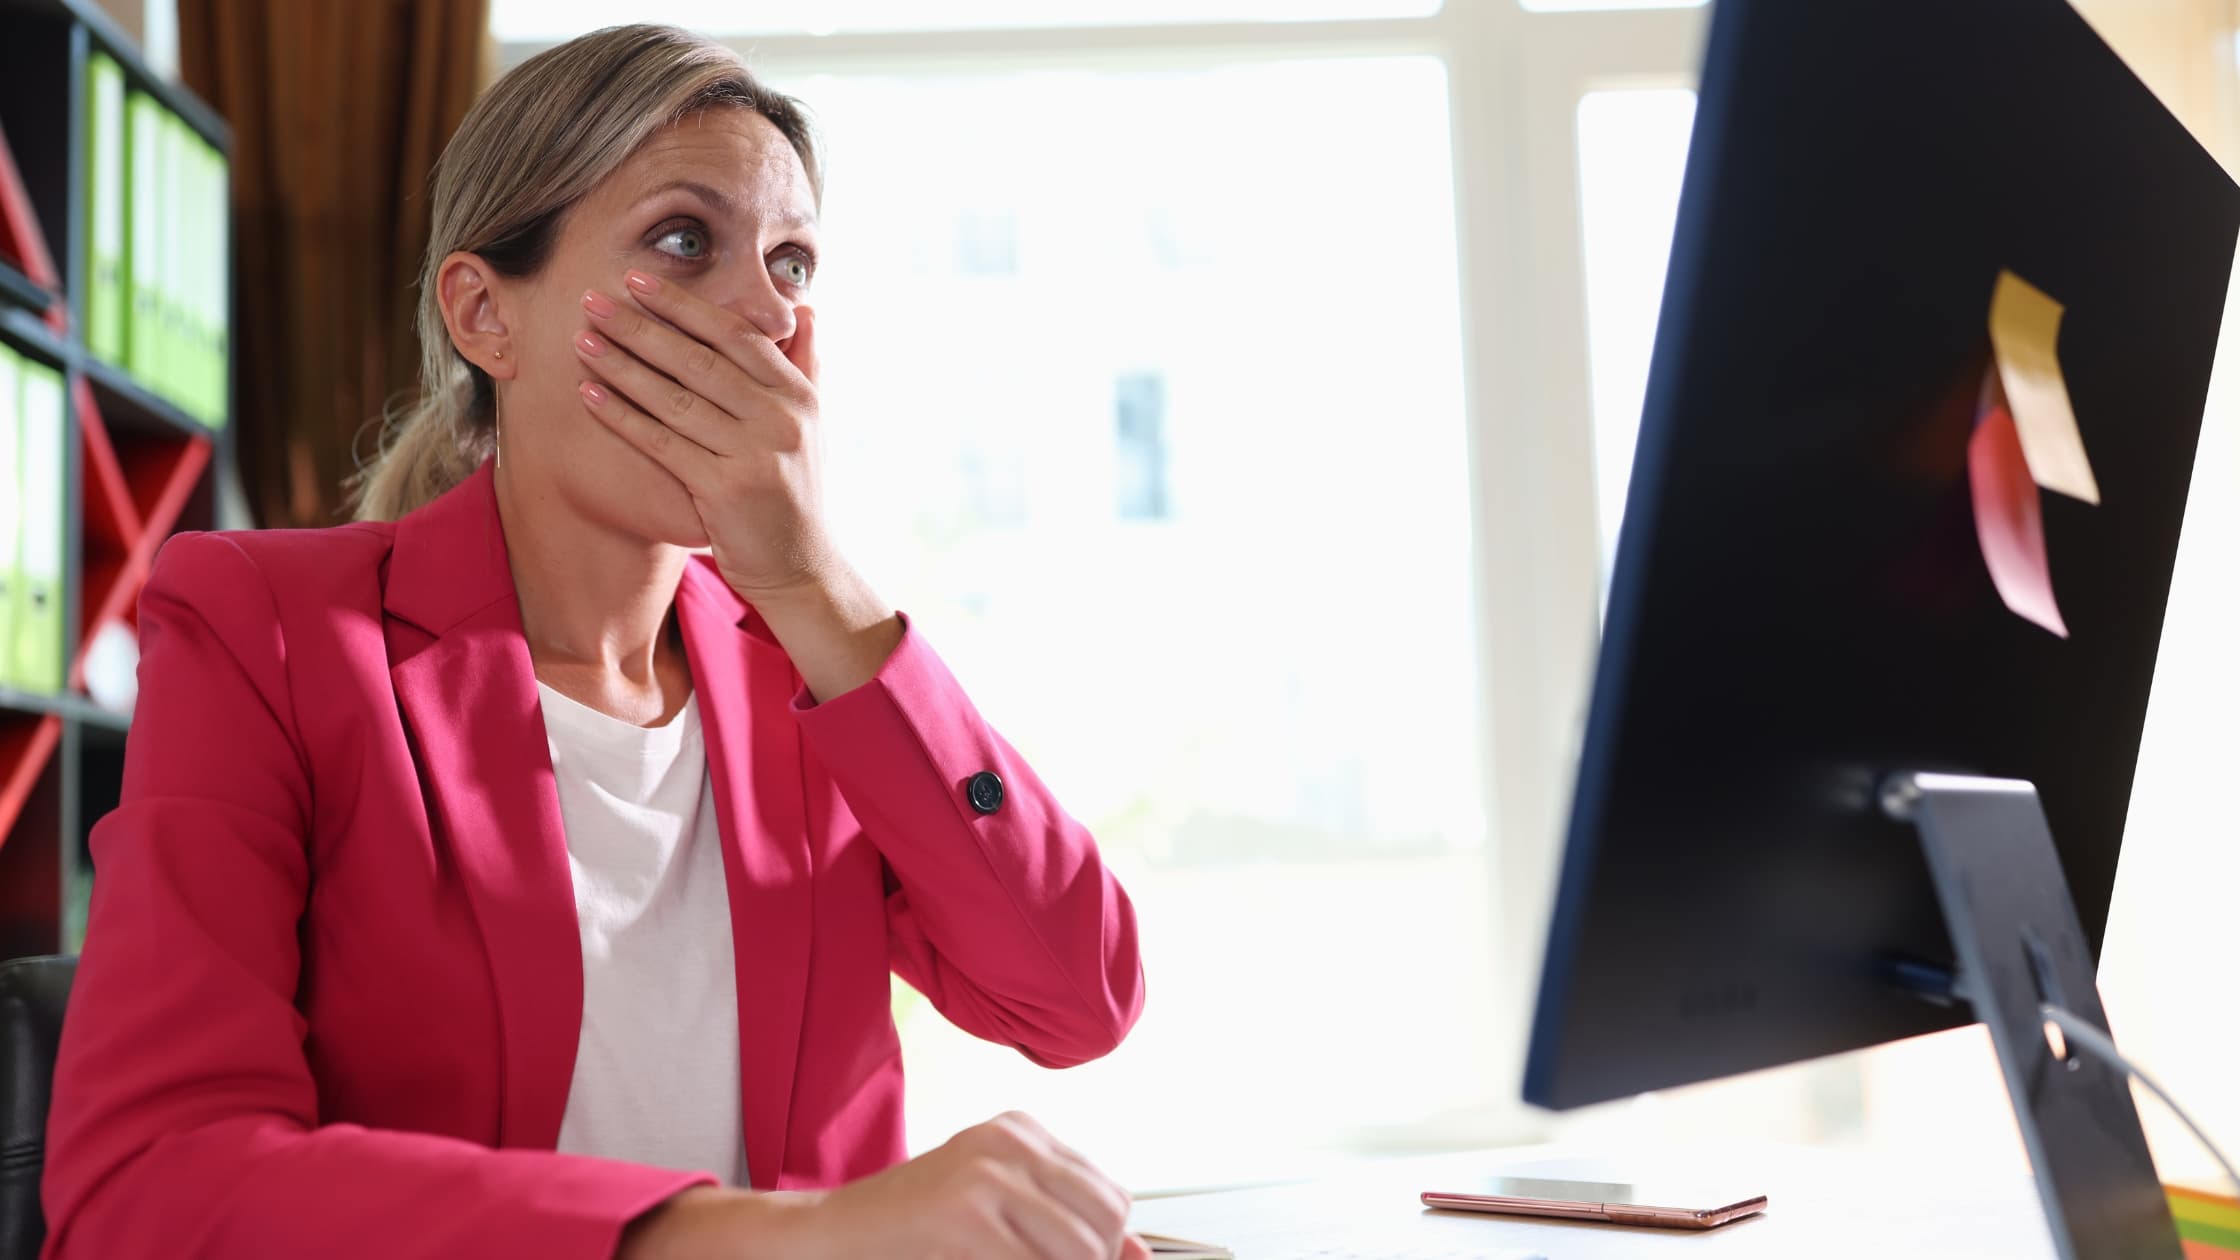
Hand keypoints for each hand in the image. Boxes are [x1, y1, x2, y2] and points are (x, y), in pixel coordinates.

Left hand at [574, 270, 832, 604]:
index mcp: (799, 395)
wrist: (801, 567)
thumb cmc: (793, 491)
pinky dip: (623, 417)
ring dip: (623, 367)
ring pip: (676, 400)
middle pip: (699, 361)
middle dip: (641, 328)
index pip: (736, 335)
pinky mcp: (725, 491)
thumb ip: (806, 364)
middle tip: (592, 301)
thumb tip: (806, 308)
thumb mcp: (812, 424)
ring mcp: (755, 455)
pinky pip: (663, 444)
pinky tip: (590, 395)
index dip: (684, 306)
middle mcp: (780, 419)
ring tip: (583, 341)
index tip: (639, 281)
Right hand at [620, 1113, 1150, 1259]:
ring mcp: (988, 1174)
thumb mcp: (998, 1212)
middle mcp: (1010, 1140)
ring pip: (1078, 1248)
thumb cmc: (913, 1229)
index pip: (1110, 1193)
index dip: (1107, 1244)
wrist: (831, 1233)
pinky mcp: (966, 1214)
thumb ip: (1065, 1226)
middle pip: (1103, 1219)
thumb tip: (1142, 1256)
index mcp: (1022, 1130)